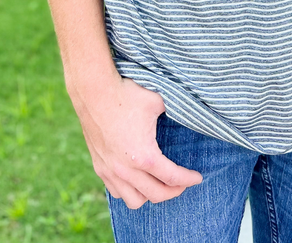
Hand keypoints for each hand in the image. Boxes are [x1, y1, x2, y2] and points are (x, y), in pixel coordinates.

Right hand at [70, 74, 202, 208]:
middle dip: (174, 191)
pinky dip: (130, 191)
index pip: (172, 177)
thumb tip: (186, 113)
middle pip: (156, 195)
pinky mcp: (100, 167)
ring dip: (150, 196)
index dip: (188, 179)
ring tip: (159, 184)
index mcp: (144, 156)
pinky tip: (137, 180)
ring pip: (135, 200)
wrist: (93, 91)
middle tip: (183, 182)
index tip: (198, 178)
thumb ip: (174, 111)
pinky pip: (117, 192)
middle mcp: (126, 169)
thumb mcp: (157, 101)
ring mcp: (111, 170)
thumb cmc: (126, 94)